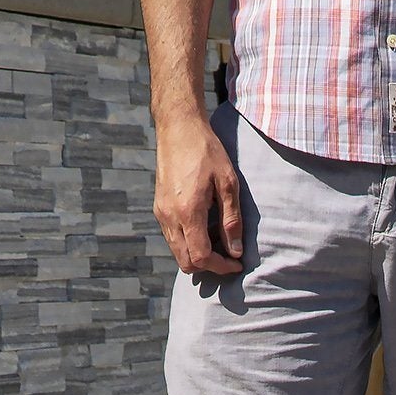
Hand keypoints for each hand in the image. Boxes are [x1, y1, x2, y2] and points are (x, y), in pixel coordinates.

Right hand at [154, 108, 243, 275]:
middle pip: (186, 263)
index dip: (221, 267)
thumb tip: (235, 251)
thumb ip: (231, 220)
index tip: (237, 263)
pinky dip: (189, 243)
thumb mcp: (228, 183)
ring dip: (198, 255)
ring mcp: (161, 213)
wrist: (178, 127)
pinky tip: (205, 229)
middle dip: (209, 267)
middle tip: (228, 256)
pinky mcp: (159, 208)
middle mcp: (170, 216)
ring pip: (178, 252)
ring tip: (219, 242)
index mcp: (188, 211)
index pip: (202, 257)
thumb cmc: (206, 150)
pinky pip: (173, 238)